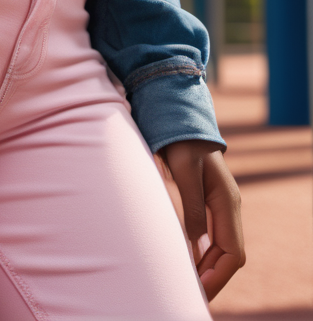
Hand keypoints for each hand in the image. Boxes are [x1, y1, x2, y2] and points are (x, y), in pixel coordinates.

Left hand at [160, 140, 243, 300]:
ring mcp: (219, 208)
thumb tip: (196, 244)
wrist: (181, 122)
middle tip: (192, 294)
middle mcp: (228, 208)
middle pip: (229, 256)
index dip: (219, 275)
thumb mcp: (186, 172)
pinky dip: (203, 256)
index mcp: (228, 203)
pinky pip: (212, 239)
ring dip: (208, 269)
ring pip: (221, 249)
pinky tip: (188, 264)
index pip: (234, 252)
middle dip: (213, 277)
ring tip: (189, 285)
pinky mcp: (208, 205)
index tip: (200, 289)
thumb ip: (192, 207)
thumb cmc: (183, 144)